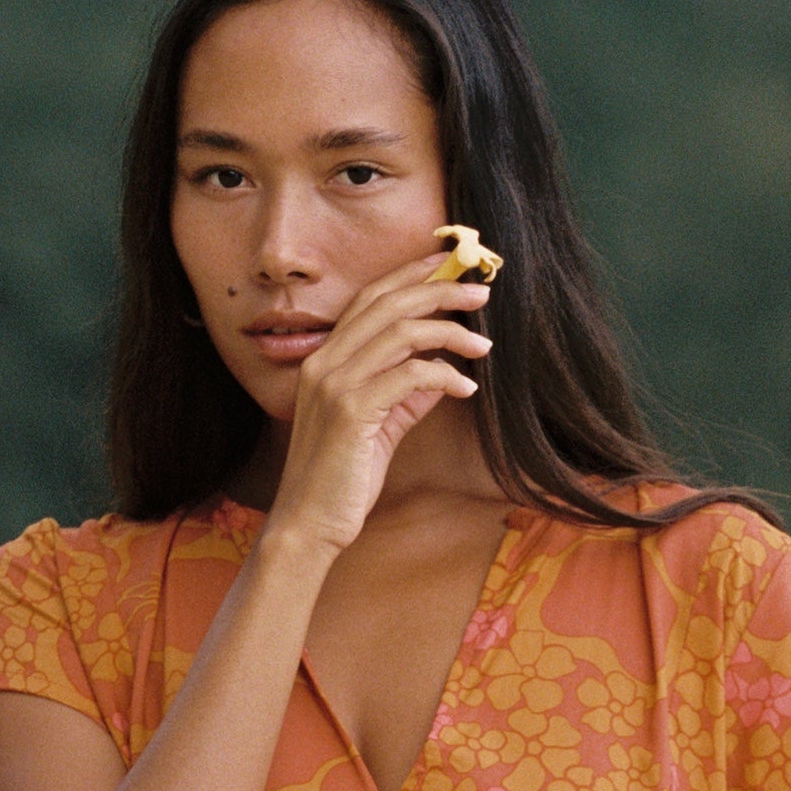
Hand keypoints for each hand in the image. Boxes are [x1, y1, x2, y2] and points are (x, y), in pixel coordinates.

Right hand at [266, 255, 493, 554]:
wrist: (308, 525)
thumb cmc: (341, 481)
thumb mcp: (377, 428)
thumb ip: (404, 396)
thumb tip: (440, 370)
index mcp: (325, 359)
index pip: (370, 298)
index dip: (411, 275)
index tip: (449, 264)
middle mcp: (325, 361)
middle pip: (388, 303)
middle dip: (439, 289)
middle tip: (481, 290)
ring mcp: (335, 384)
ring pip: (401, 332)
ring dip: (450, 331)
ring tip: (482, 342)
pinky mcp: (352, 411)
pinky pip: (410, 375)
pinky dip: (445, 375)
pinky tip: (466, 386)